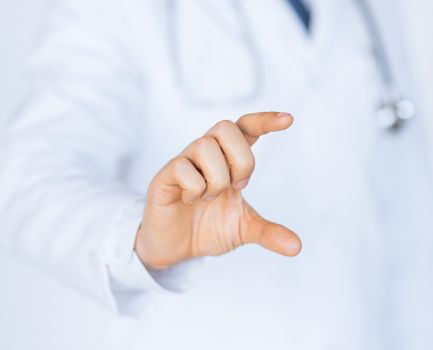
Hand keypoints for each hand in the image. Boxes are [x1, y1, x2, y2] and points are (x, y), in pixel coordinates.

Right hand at [135, 112, 301, 268]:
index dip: (265, 120)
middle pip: (226, 127)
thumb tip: (296, 247)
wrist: (176, 248)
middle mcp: (207, 155)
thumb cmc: (208, 228)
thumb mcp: (243, 229)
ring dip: (216, 178)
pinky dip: (194, 189)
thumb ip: (268, 232)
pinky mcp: (165, 176)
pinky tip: (189, 201)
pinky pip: (183, 167)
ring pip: (205, 145)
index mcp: (228, 160)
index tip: (289, 120)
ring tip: (209, 198)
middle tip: (237, 187)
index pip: (246, 127)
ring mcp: (185, 162)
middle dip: (241, 160)